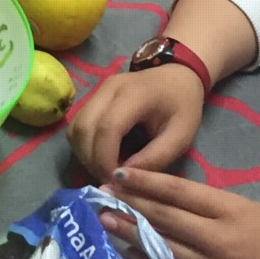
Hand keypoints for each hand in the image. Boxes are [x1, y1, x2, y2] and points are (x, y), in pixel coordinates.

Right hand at [67, 64, 205, 179]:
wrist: (179, 77)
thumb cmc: (183, 107)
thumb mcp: (180, 136)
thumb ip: (155, 158)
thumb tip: (123, 177)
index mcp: (135, 94)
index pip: (108, 128)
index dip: (105, 159)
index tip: (116, 180)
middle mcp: (109, 88)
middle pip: (84, 128)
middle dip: (92, 160)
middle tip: (110, 179)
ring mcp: (98, 91)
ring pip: (76, 127)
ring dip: (85, 154)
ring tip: (106, 169)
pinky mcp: (93, 97)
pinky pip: (78, 125)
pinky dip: (84, 145)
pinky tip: (101, 156)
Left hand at [103, 168, 259, 258]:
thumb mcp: (255, 211)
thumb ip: (215, 206)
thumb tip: (173, 200)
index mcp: (231, 212)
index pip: (179, 192)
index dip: (146, 181)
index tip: (119, 173)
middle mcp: (216, 240)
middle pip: (164, 217)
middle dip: (130, 204)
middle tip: (99, 194)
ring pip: (160, 247)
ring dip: (129, 233)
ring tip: (105, 221)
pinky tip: (127, 255)